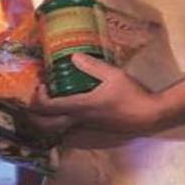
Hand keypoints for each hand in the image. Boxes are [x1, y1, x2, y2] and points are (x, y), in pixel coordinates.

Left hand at [26, 53, 164, 134]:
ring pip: (58, 129)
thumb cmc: (131, 95)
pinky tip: (67, 106)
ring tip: (48, 101)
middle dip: (35, 116)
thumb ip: (92, 66)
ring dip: (48, 118)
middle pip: (47, 126)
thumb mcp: (113, 75)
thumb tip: (73, 55)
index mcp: (81, 107)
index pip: (49, 108)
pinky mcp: (94, 128)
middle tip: (36, 99)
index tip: (41, 84)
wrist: (150, 116)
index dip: (38, 98)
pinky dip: (61, 119)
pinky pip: (70, 127)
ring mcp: (87, 126)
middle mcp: (80, 120)